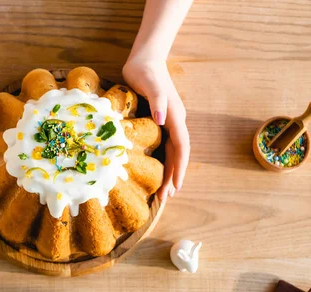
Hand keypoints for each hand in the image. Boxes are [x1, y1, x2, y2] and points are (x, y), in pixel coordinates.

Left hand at [122, 58, 189, 201]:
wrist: (144, 58)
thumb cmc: (145, 70)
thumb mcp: (150, 83)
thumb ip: (157, 101)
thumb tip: (163, 120)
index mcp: (174, 116)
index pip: (181, 148)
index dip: (179, 168)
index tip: (175, 186)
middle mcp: (174, 121)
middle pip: (177, 155)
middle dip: (173, 177)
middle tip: (166, 198)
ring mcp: (167, 122)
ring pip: (171, 152)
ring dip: (168, 172)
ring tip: (163, 192)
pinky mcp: (158, 120)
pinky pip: (162, 146)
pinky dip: (161, 161)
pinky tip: (154, 171)